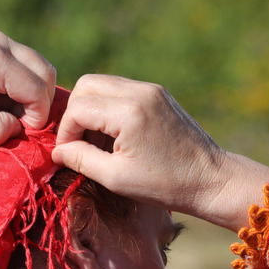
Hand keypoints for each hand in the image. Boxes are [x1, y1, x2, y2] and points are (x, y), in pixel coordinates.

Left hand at [0, 27, 55, 214]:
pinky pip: (17, 60)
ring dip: (27, 92)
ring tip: (0, 112)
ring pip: (34, 65)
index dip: (36, 119)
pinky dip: (15, 81)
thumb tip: (17, 129)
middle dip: (38, 103)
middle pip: (44, 72)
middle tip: (15, 125)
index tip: (16, 135)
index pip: (39, 91)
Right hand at [52, 75, 268, 230]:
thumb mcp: (116, 178)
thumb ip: (81, 159)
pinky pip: (121, 90)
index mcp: (128, 112)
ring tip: (97, 141)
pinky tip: (115, 135)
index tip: (68, 155)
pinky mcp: (158, 93)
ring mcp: (151, 89)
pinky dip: (109, 107)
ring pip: (102, 84)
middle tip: (79, 142)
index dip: (66, 132)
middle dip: (75, 113)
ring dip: (91, 109)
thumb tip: (56, 151)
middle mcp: (139, 92)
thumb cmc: (165, 185)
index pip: (77, 108)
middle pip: (86, 85)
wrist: (211, 179)